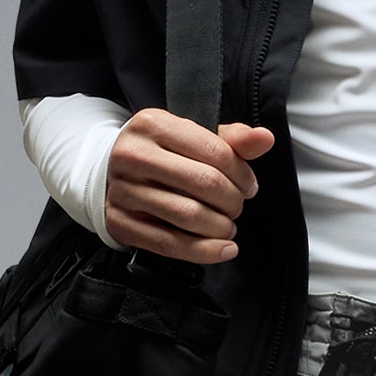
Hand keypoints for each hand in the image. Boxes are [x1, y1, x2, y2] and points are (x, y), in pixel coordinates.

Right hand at [103, 109, 275, 263]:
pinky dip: (204, 251)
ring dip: (221, 227)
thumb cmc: (162, 154)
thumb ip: (231, 139)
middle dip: (232, 201)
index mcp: (153, 124)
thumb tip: (265, 139)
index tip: (249, 186)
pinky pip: (169, 244)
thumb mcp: (192, 137)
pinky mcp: (119, 222)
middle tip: (237, 207)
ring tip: (228, 226)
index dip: (242, 174)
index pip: (214, 151)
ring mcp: (122, 190)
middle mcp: (132, 155)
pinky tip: (224, 249)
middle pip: (204, 183)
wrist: (110, 173)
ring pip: (188, 216)